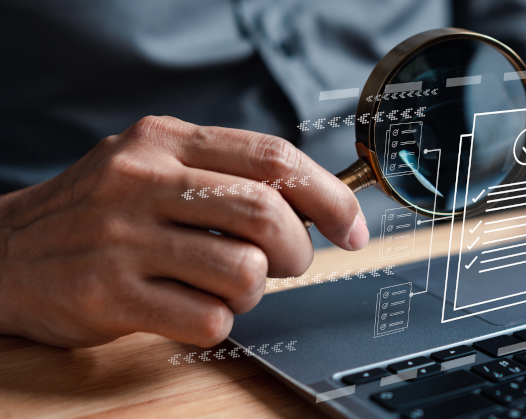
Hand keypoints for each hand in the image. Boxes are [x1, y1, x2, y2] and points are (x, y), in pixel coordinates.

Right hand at [0, 116, 368, 347]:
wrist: (6, 252)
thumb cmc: (99, 212)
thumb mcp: (154, 166)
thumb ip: (225, 175)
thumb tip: (313, 207)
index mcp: (166, 141)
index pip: (274, 159)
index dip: (329, 197)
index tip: (353, 227)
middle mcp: (144, 180)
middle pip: (267, 214)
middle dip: (298, 250)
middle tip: (289, 263)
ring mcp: (124, 238)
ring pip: (244, 271)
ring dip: (253, 290)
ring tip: (224, 284)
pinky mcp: (110, 294)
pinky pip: (207, 318)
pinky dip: (216, 321)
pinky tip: (189, 307)